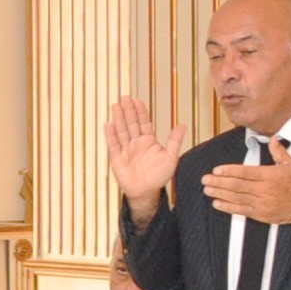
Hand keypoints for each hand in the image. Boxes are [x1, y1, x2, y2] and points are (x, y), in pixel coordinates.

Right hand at [105, 94, 186, 210]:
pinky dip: (110, 135)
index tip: (138, 101)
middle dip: (128, 111)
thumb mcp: (170, 158)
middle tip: (124, 98)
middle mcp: (136, 143)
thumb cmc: (159, 176)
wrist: (146, 192)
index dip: (141, 112)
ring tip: (116, 106)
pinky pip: (113, 145)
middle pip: (131, 124)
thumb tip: (182, 125)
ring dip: (119, 119)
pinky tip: (108, 125)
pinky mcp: (117, 158)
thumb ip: (174, 141)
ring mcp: (126, 149)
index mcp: (148, 141)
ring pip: (121, 131)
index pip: (144, 123)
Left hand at [196, 139, 290, 233]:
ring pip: (237, 198)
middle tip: (205, 179)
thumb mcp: (290, 164)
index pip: (246, 172)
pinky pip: (242, 210)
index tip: (216, 170)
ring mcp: (262, 203)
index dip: (229, 171)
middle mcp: (265, 190)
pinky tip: (217, 203)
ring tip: (207, 189)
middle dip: (219, 182)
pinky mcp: (261, 214)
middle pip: (238, 185)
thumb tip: (273, 139)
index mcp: (270, 175)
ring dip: (220, 194)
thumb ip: (279, 152)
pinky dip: (228, 207)